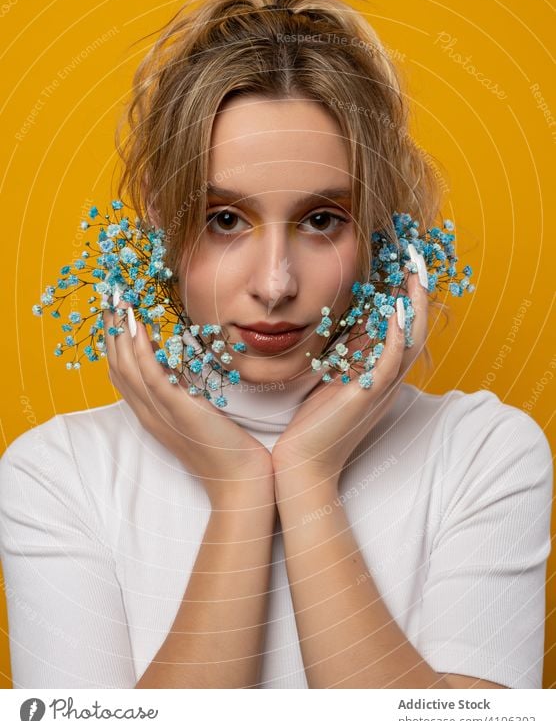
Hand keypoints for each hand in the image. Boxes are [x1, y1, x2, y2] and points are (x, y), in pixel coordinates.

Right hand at [102, 295, 274, 508]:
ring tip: (118, 302)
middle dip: (111, 330)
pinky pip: (152, 377)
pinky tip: (138, 327)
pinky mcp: (178, 411)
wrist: (240, 482)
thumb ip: (186, 394)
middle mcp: (148, 413)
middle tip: (110, 297)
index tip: (115, 312)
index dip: (114, 342)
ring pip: (127, 368)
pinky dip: (142, 350)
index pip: (121, 374)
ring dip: (120, 333)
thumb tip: (184, 368)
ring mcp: (160, 413)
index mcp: (151, 414)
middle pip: (117, 366)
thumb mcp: (199, 416)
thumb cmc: (227, 450)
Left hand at [271, 267, 427, 489]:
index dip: (407, 296)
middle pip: (415, 329)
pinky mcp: (368, 397)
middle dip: (419, 293)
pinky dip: (397, 334)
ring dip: (416, 305)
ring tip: (416, 272)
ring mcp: (381, 389)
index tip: (403, 264)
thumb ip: (343, 355)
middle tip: (418, 258)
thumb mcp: (331, 379)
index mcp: (380, 374)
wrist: (301, 463)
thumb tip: (343, 324)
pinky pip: (391, 361)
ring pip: (411, 341)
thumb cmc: (311, 423)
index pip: (402, 328)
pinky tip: (396, 308)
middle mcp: (387, 380)